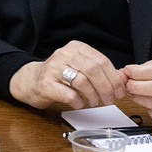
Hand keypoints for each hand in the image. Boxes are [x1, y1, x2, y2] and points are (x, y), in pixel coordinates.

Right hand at [9, 40, 124, 111]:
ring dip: (93, 96)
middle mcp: (64, 54)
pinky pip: (69, 94)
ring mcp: (53, 68)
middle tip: (109, 100)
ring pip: (82, 81)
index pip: (101, 61)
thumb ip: (98, 70)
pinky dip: (78, 102)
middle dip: (106, 88)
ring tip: (93, 102)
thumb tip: (122, 80)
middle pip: (93, 70)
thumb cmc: (58, 75)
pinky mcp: (46, 84)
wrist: (30, 80)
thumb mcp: (78, 66)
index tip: (120, 91)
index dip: (114, 79)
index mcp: (76, 47)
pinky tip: (79, 103)